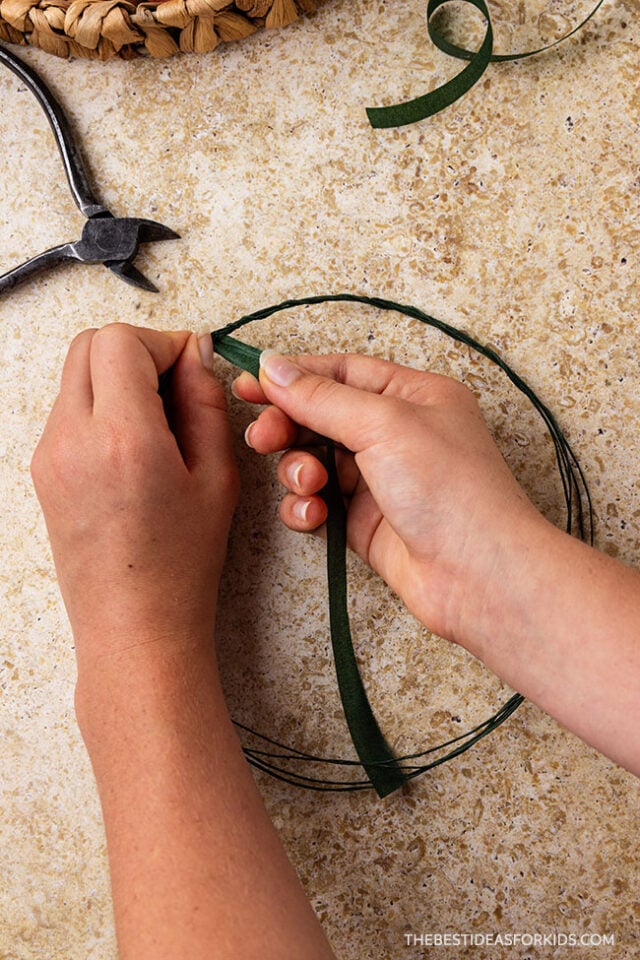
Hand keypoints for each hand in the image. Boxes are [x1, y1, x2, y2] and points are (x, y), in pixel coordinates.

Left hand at [31, 324, 238, 673]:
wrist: (134, 625)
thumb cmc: (180, 564)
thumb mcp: (216, 477)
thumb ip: (205, 403)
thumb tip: (194, 354)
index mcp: (123, 439)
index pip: (121, 342)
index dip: (162, 342)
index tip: (188, 363)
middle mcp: (73, 440)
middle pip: (88, 345)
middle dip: (134, 350)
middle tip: (173, 383)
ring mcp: (49, 455)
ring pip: (74, 375)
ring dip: (116, 378)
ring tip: (157, 422)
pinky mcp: (42, 470)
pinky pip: (67, 409)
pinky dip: (100, 406)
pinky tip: (134, 445)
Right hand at [233, 351, 543, 646]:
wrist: (478, 575)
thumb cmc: (452, 490)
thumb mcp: (384, 424)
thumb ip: (322, 397)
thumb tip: (274, 366)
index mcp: (412, 395)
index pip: (340, 372)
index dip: (293, 375)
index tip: (249, 384)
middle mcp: (396, 433)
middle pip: (320, 415)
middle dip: (287, 426)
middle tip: (263, 438)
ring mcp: (379, 478)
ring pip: (313, 461)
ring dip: (297, 470)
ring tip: (307, 484)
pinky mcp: (365, 521)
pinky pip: (318, 503)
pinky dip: (307, 508)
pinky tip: (315, 516)